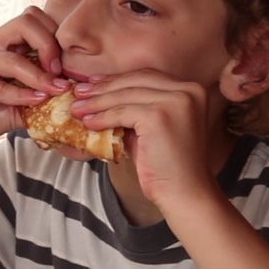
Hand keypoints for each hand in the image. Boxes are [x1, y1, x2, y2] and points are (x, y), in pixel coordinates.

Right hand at [0, 7, 69, 150]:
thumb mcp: (24, 100)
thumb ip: (44, 91)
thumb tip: (76, 90)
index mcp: (4, 42)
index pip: (33, 17)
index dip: (54, 36)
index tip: (64, 65)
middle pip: (25, 21)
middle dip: (49, 46)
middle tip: (59, 72)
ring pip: (12, 57)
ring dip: (38, 76)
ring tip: (54, 91)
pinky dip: (21, 95)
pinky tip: (35, 102)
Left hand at [69, 69, 217, 205]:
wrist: (184, 193)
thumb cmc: (167, 164)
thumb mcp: (153, 127)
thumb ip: (136, 109)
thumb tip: (100, 96)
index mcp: (191, 89)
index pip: (146, 76)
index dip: (118, 79)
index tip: (94, 83)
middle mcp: (188, 90)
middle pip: (135, 80)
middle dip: (103, 87)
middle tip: (79, 93)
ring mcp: (175, 101)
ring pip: (125, 95)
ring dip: (97, 103)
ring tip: (77, 109)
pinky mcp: (160, 116)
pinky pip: (122, 112)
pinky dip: (102, 117)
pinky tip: (89, 123)